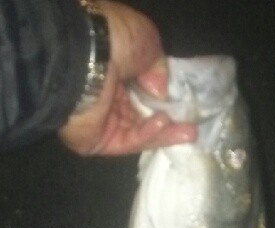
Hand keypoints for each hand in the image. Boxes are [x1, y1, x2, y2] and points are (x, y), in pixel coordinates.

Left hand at [58, 1, 196, 155]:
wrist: (81, 56)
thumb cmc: (112, 39)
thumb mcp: (146, 42)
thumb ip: (158, 68)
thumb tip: (161, 92)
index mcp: (112, 68)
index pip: (141, 87)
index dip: (163, 96)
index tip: (184, 103)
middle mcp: (105, 94)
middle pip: (142, 114)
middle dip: (170, 120)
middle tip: (193, 125)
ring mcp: (101, 121)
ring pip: (140, 132)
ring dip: (165, 131)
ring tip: (190, 131)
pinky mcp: (97, 142)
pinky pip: (129, 140)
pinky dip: (150, 134)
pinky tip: (164, 124)